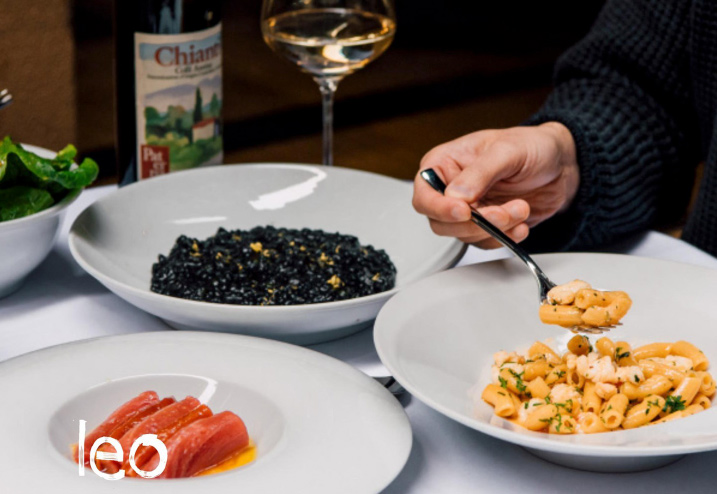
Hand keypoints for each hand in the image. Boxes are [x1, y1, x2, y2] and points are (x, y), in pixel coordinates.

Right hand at [412, 122, 579, 248]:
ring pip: (464, 236)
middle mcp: (450, 189)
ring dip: (495, 229)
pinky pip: (485, 243)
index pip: (424, 194)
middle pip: (441, 222)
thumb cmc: (532, 146)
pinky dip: (504, 238)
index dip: (440, 208)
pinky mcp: (486, 226)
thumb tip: (456, 196)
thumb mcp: (506, 150)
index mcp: (444, 163)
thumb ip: (479, 173)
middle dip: (475, 222)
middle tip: (503, 211)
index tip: (465, 211)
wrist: (561, 164)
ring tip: (520, 209)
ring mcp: (468, 210)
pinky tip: (520, 224)